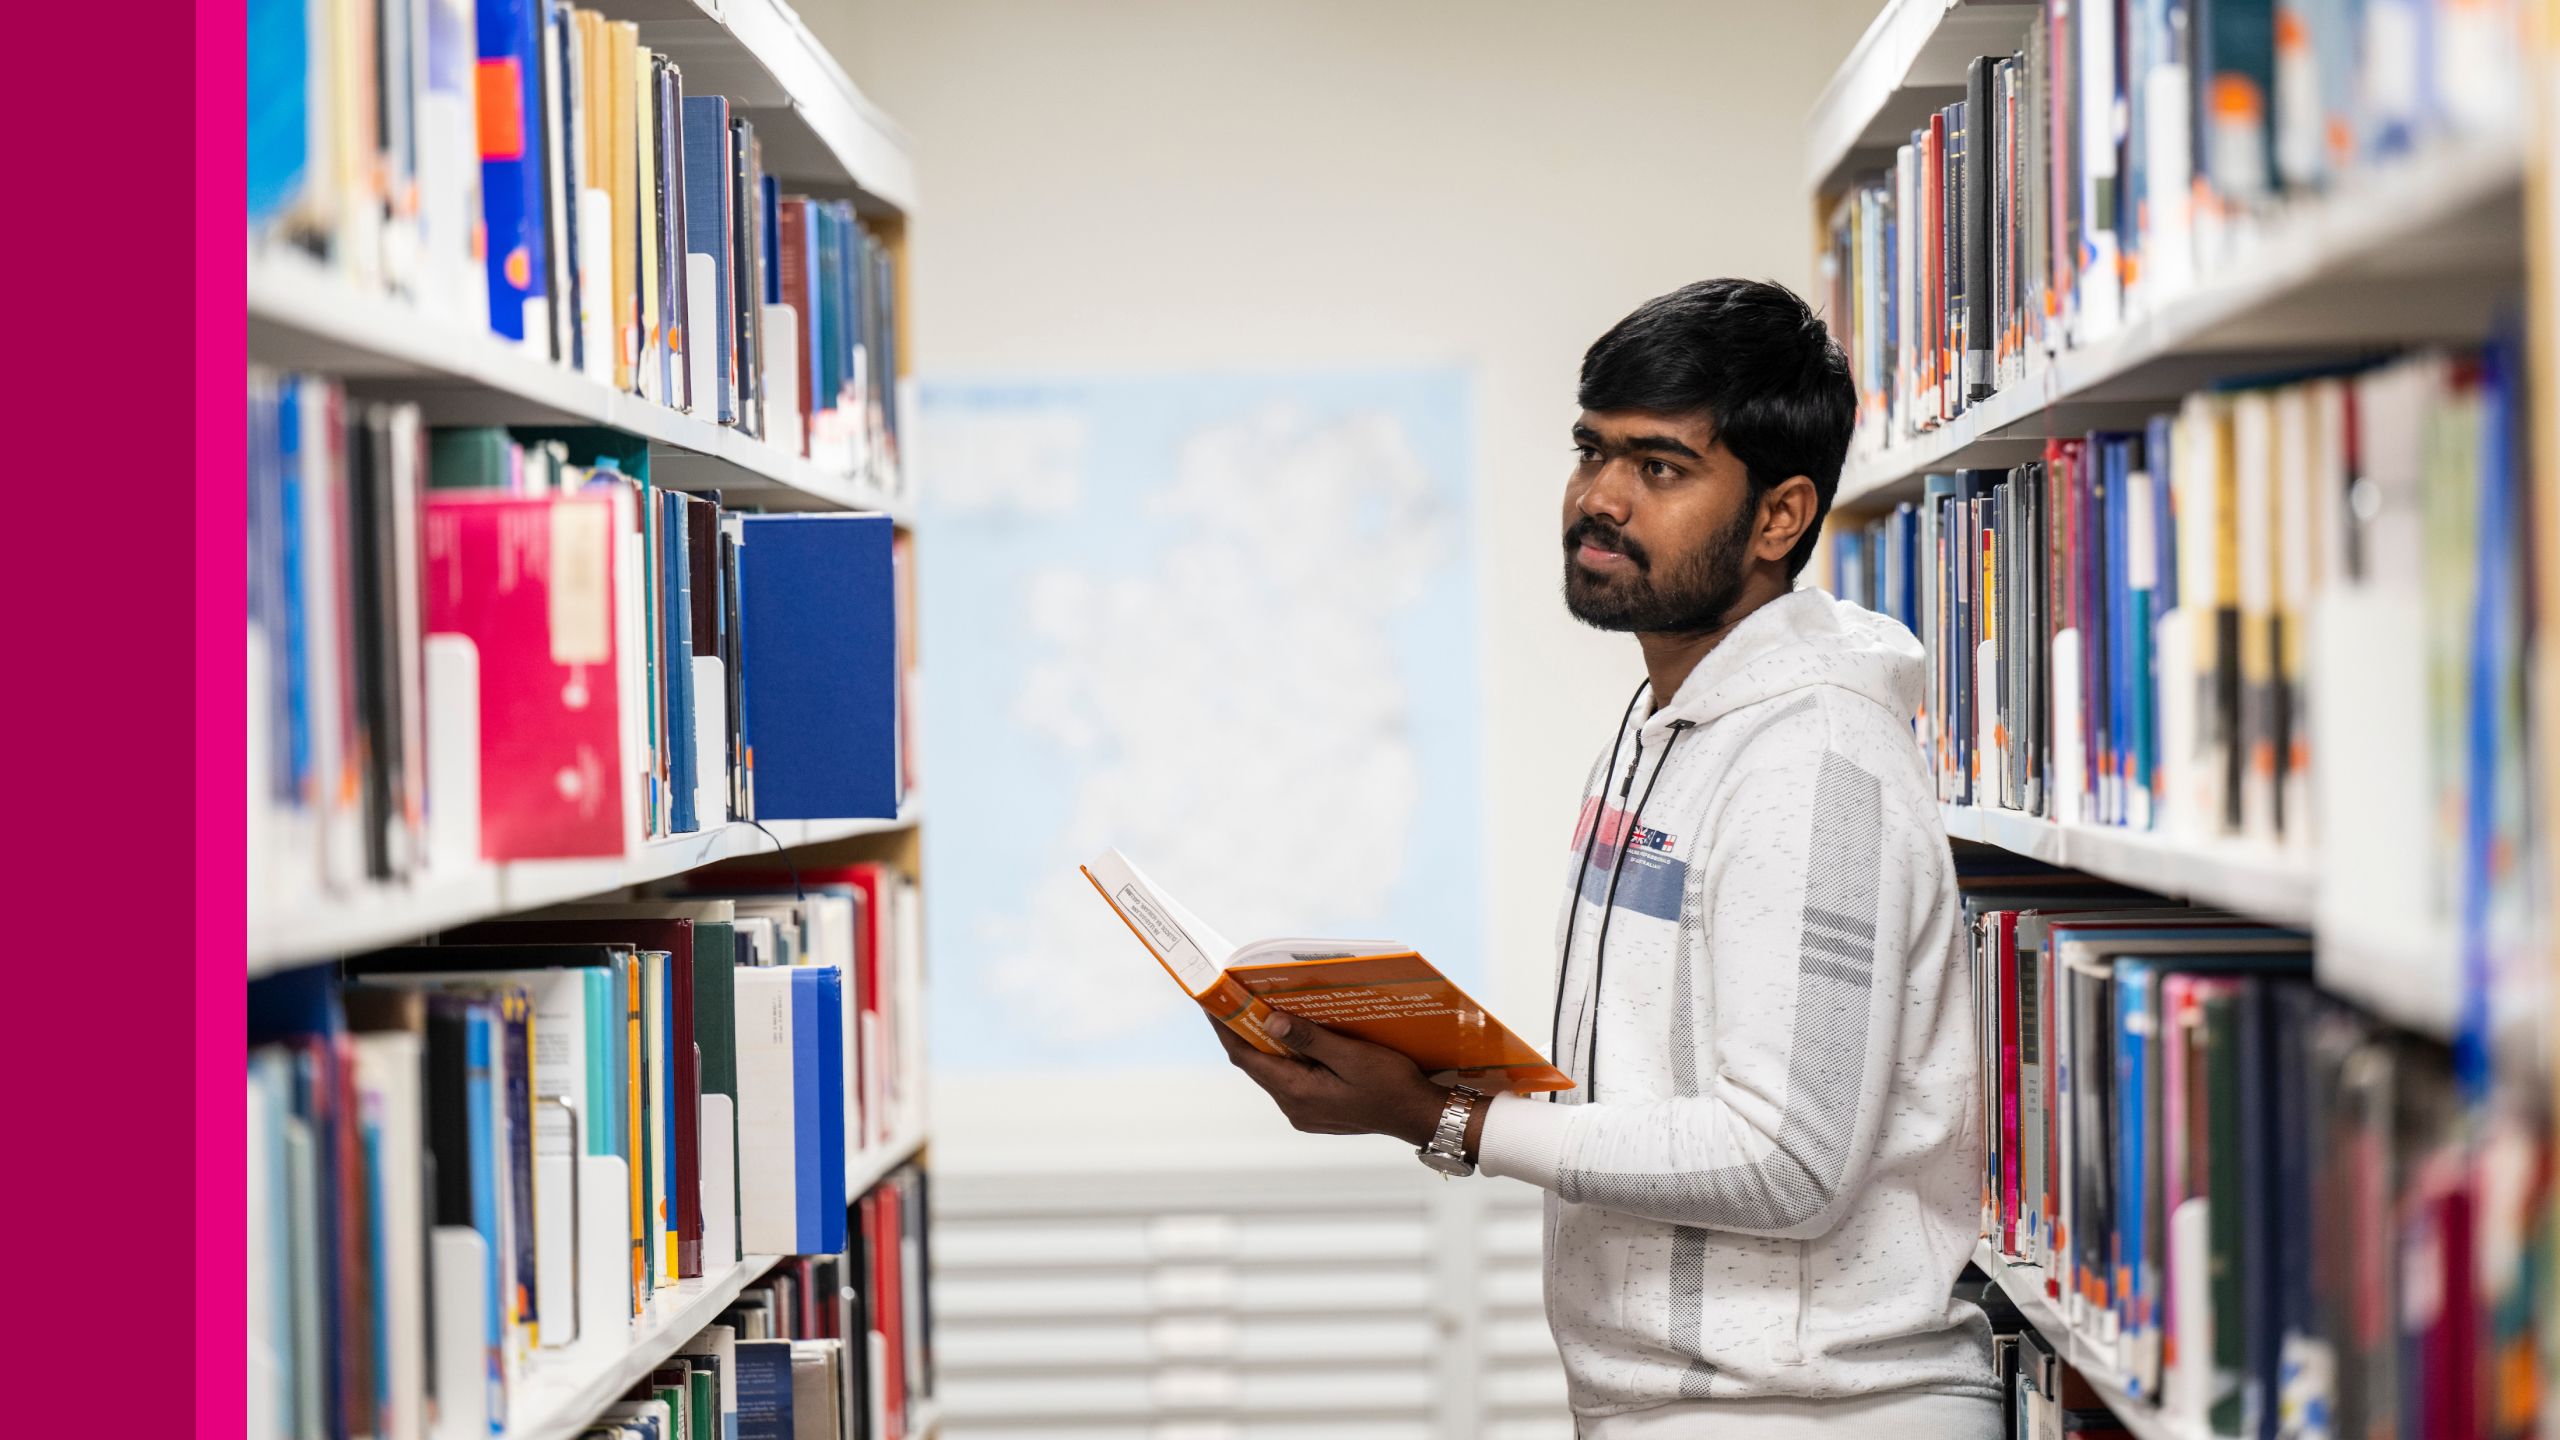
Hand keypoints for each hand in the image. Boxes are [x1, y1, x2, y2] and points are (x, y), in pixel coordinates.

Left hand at [1209, 1010, 1450, 1145]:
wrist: (1418, 1116)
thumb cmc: (1391, 1085)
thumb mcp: (1352, 1056)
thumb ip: (1310, 1039)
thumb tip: (1270, 1021)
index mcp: (1298, 1093)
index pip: (1246, 1057)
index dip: (1225, 1028)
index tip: (1210, 1003)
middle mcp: (1293, 1107)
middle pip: (1256, 1064)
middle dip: (1242, 1031)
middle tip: (1232, 998)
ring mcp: (1304, 1113)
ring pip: (1273, 1071)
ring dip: (1265, 1043)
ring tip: (1260, 1009)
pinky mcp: (1316, 1111)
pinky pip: (1290, 1079)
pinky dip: (1286, 1056)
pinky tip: (1294, 1036)